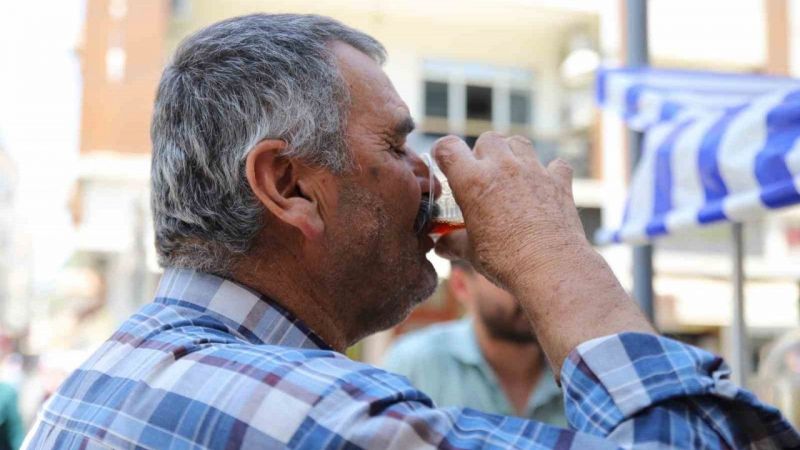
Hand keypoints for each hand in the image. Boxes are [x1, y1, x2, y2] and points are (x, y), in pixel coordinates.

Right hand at [432, 132, 587, 292]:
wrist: (549, 268)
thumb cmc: (505, 260)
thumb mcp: (471, 252)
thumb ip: (454, 243)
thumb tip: (441, 247)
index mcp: (473, 181)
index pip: (449, 147)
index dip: (444, 153)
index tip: (446, 164)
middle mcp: (502, 167)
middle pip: (487, 139)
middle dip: (482, 153)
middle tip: (482, 176)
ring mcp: (533, 170)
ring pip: (519, 143)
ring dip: (512, 153)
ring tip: (511, 175)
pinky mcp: (558, 181)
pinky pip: (555, 164)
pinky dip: (549, 172)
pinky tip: (543, 186)